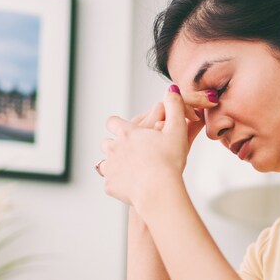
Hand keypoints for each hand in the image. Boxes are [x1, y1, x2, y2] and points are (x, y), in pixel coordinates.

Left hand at [100, 87, 209, 208]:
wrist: (159, 190)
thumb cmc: (169, 161)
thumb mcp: (177, 130)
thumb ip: (174, 108)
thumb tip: (171, 89)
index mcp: (128, 133)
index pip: (113, 122)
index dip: (118, 124)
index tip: (125, 130)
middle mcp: (113, 148)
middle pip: (106, 142)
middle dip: (115, 146)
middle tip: (130, 153)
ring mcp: (110, 167)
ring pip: (103, 163)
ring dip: (113, 165)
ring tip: (129, 171)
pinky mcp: (110, 186)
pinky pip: (110, 183)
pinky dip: (119, 184)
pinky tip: (131, 187)